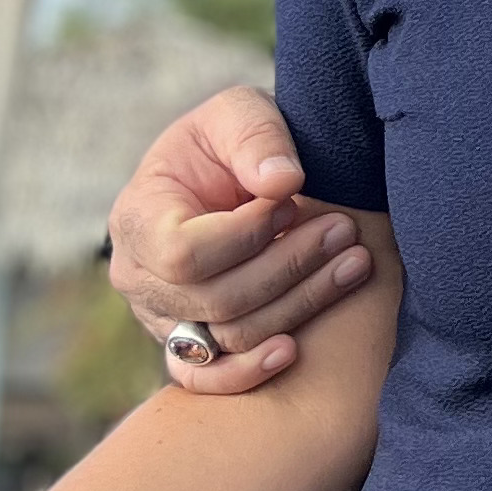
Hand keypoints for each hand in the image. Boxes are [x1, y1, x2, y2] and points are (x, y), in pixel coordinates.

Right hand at [106, 89, 367, 391]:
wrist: (228, 177)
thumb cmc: (231, 141)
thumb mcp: (239, 113)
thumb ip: (257, 138)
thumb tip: (282, 184)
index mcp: (137, 218)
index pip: (183, 252)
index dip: (245, 236)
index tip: (292, 202)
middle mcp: (138, 277)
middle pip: (216, 298)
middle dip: (290, 265)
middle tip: (345, 230)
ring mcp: (161, 317)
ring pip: (229, 333)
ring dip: (299, 302)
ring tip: (354, 262)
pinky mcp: (188, 344)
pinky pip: (206, 377)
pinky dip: (247, 372)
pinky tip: (294, 349)